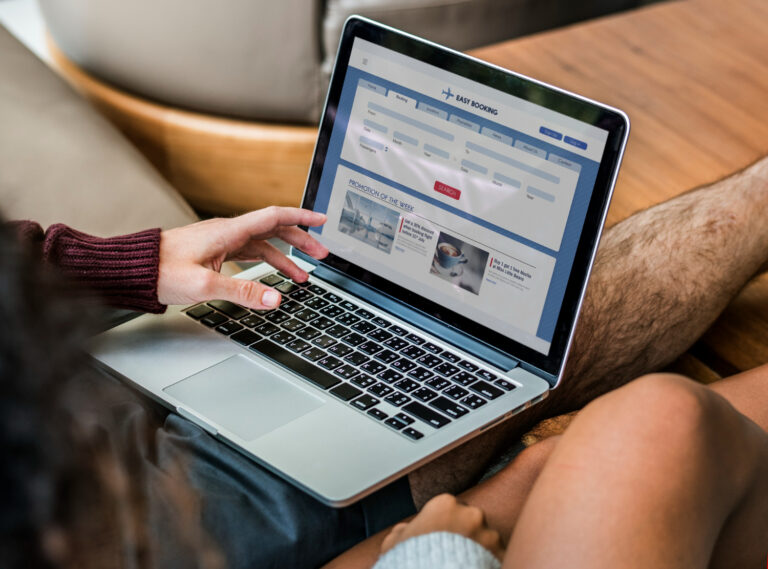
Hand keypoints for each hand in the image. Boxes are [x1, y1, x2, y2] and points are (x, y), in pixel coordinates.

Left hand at [157, 206, 327, 309]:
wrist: (133, 269)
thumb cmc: (161, 271)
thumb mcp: (206, 285)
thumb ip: (243, 292)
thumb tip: (275, 300)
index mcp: (228, 231)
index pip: (274, 217)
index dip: (301, 217)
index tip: (322, 219)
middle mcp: (227, 232)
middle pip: (273, 230)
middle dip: (300, 241)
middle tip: (321, 254)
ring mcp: (220, 241)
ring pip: (262, 244)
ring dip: (285, 257)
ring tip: (301, 276)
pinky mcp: (213, 252)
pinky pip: (248, 252)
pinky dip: (265, 262)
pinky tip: (271, 275)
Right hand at [380, 494, 504, 560]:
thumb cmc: (410, 561)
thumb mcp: (394, 543)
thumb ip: (402, 531)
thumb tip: (403, 531)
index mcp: (444, 504)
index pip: (450, 508)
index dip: (445, 525)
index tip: (442, 538)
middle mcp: (470, 513)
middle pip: (471, 521)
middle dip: (465, 535)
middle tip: (456, 553)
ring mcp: (488, 534)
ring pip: (487, 538)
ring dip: (481, 549)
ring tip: (467, 564)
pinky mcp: (500, 554)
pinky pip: (499, 556)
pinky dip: (492, 562)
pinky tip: (478, 568)